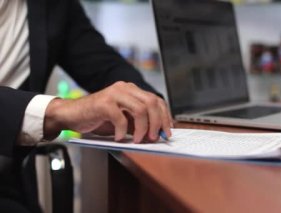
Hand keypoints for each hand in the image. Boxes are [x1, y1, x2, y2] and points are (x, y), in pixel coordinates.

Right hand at [44, 81, 172, 142]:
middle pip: (152, 103)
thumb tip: (157, 133)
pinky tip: (118, 137)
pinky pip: (121, 118)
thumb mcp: (124, 120)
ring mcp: (114, 94)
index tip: (167, 132)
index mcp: (132, 90)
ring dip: (142, 128)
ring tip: (137, 140)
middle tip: (154, 138)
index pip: (157, 100)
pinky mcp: (103, 103)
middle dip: (157, 123)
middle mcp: (125, 88)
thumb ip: (138, 122)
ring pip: (141, 109)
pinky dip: (122, 131)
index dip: (165, 116)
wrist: (71, 114)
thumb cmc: (98, 118)